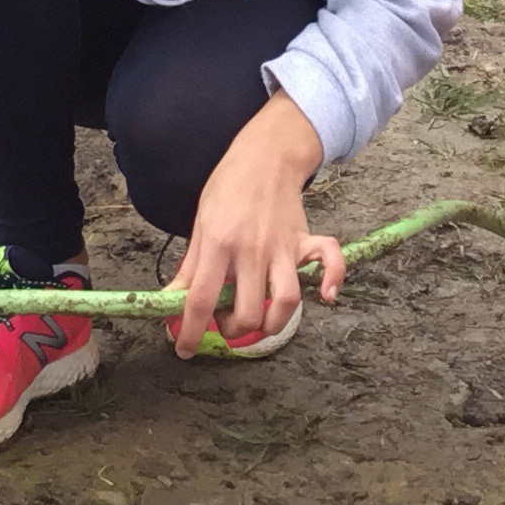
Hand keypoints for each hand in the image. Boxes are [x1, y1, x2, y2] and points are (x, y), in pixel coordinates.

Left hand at [171, 94, 337, 356]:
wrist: (265, 155)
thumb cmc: (228, 188)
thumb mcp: (200, 223)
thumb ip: (189, 266)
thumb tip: (171, 300)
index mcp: (218, 244)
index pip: (201, 300)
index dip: (190, 332)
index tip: (184, 349)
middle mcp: (251, 250)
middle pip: (246, 312)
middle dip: (232, 331)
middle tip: (224, 322)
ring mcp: (282, 247)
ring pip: (285, 302)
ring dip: (271, 323)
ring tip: (258, 318)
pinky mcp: (305, 241)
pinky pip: (330, 262)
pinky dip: (333, 281)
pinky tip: (326, 297)